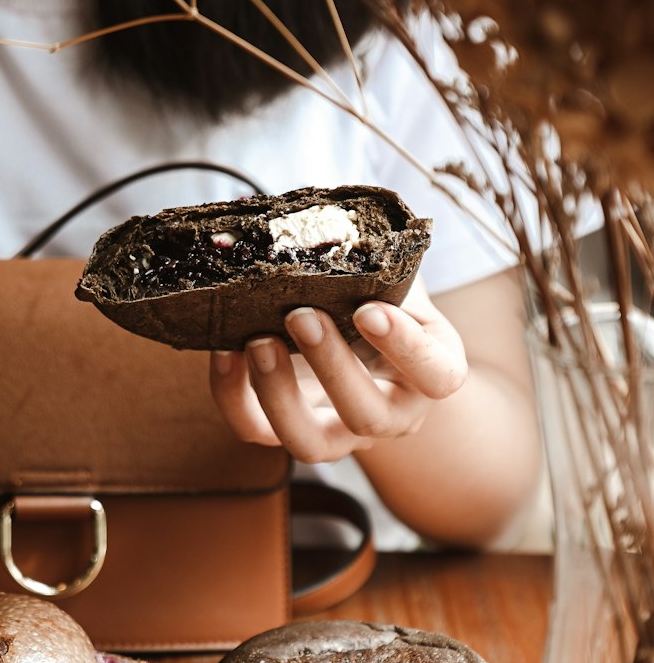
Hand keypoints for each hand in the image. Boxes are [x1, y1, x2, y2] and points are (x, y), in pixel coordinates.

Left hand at [209, 279, 467, 462]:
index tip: (370, 310)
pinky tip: (225, 350)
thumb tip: (309, 220)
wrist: (351, 327)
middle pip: (367, 415)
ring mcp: (337, 432)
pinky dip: (233, 394)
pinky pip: (254, 429)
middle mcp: (390, 414)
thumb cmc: (375, 297)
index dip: (405, 348)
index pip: (436, 375)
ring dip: (279, 393)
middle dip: (331, 367)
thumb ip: (370, 258)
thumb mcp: (388, 277)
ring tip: (257, 340)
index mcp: (430, 373)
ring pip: (310, 442)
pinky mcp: (284, 430)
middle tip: (300, 315)